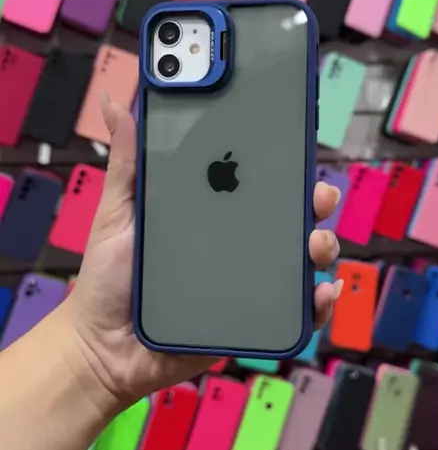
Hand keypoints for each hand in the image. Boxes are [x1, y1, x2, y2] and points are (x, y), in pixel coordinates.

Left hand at [67, 96, 342, 411]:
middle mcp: (238, 246)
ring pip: (301, 262)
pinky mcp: (253, 321)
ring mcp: (250, 283)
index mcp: (213, 215)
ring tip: (314, 246)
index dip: (283, 168)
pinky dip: (319, 302)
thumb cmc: (111, 276)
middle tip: (318, 198)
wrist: (104, 346)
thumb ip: (127, 161)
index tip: (297, 151)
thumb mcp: (118, 211)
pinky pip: (296, 313)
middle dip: (314, 204)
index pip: (257, 185)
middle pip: (290, 220)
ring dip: (321, 248)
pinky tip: (321, 292)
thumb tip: (115, 103)